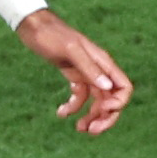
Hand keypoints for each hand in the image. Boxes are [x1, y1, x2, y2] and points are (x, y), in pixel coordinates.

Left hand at [17, 6, 134, 132]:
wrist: (33, 26)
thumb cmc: (52, 34)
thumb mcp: (70, 50)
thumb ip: (89, 68)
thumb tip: (107, 87)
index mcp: (103, 63)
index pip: (123, 88)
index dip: (117, 104)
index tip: (102, 111)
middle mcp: (98, 70)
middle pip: (112, 100)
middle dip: (105, 118)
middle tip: (91, 131)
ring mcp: (86, 74)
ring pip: (96, 102)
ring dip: (91, 117)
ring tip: (79, 128)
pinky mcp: (73, 77)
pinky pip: (80, 97)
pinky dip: (73, 108)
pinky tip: (61, 113)